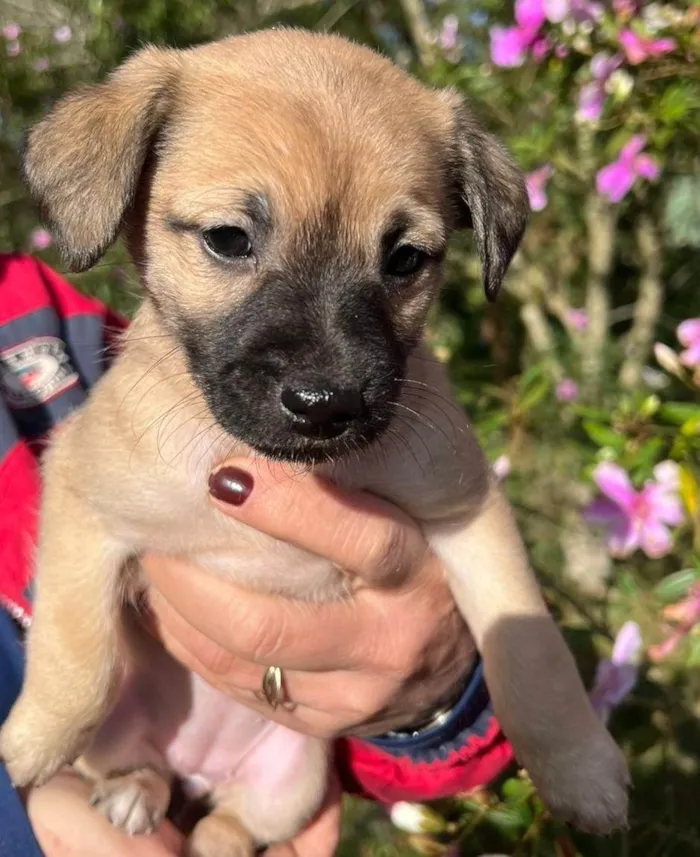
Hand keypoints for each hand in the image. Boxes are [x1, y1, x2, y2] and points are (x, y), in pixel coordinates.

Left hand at [28, 458, 473, 855]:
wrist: (437, 654)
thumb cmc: (406, 554)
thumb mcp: (404, 514)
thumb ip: (354, 482)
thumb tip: (276, 416)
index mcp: (418, 573)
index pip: (361, 540)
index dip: (289, 509)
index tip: (223, 475)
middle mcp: (394, 640)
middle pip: (275, 624)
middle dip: (196, 583)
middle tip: (153, 537)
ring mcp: (359, 693)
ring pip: (245, 661)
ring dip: (180, 615)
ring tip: (150, 569)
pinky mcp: (326, 722)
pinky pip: (241, 689)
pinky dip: (193, 647)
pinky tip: (172, 612)